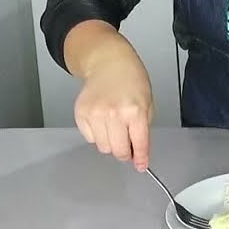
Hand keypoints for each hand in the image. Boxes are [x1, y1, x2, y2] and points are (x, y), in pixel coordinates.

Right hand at [71, 29, 154, 170]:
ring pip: (102, 147)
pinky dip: (97, 134)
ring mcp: (95, 114)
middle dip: (125, 152)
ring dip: (110, 142)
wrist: (109, 62)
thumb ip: (143, 130)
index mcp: (134, 111)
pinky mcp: (81, 114)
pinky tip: (103, 119)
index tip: (140, 166)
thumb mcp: (148, 103)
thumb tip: (138, 154)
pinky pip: (89, 138)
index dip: (140, 159)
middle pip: (118, 151)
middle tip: (127, 144)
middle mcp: (114, 114)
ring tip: (115, 126)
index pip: (138, 144)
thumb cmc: (131, 80)